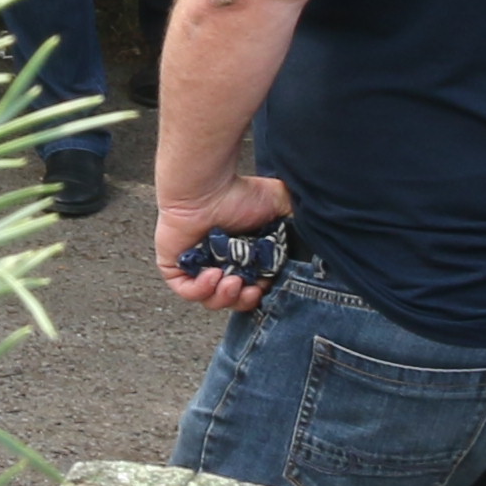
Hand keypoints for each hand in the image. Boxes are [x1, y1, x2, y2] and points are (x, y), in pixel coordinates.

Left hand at [154, 175, 288, 310]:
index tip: (264, 286)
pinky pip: (186, 290)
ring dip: (224, 297)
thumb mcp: (279, 205)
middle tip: (249, 289)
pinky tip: (213, 275)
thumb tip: (311, 243)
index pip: (251, 289)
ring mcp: (196, 266)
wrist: (207, 185)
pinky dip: (201, 290)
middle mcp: (220, 263)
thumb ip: (295, 224)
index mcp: (242, 256)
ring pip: (210, 299)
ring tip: (231, 280)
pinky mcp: (175, 266)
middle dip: (242, 300)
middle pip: (231, 300)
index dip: (259, 294)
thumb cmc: (240, 192)